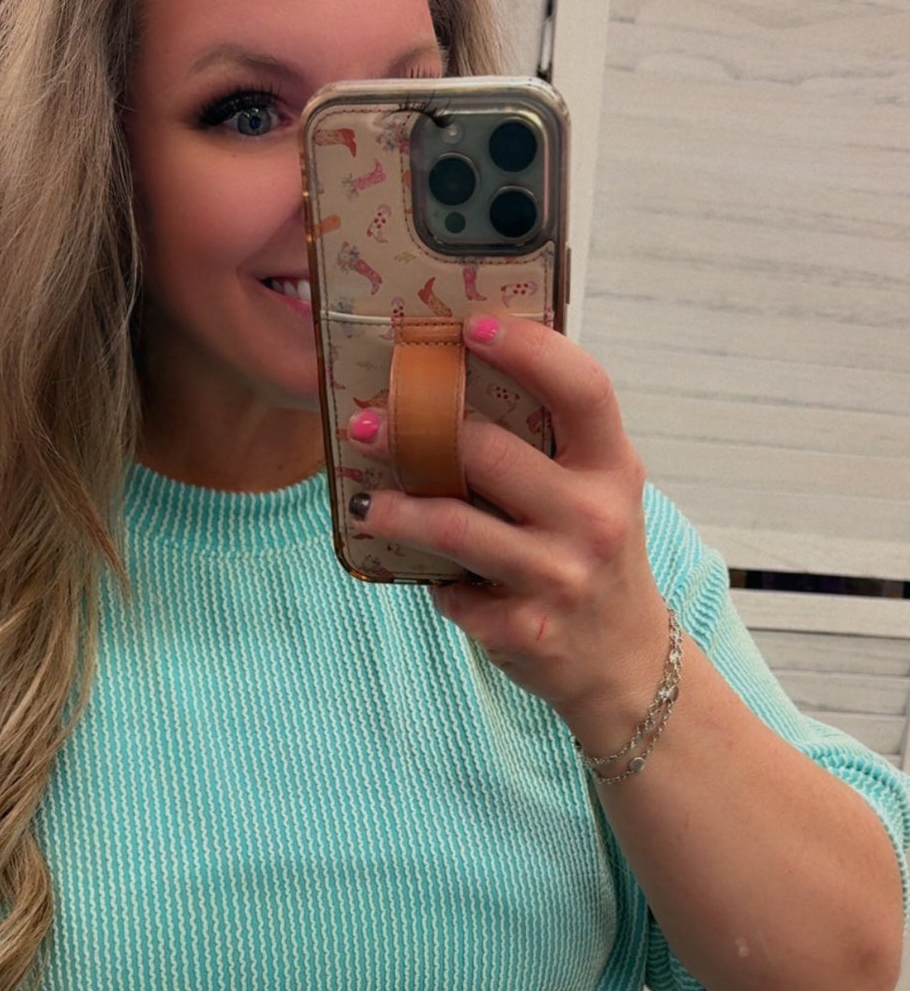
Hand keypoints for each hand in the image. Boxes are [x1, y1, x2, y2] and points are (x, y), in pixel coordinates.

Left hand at [349, 313, 672, 751]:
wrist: (625, 662)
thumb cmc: (595, 557)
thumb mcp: (598, 493)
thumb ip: (551, 446)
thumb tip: (455, 384)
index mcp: (614, 469)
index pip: (582, 389)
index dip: (528, 349)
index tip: (470, 328)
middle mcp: (594, 519)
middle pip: (490, 454)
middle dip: (417, 432)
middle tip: (368, 423)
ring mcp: (560, 577)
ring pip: (454, 527)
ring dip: (396, 510)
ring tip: (365, 502)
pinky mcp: (525, 630)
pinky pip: (453, 592)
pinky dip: (434, 582)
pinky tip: (431, 576)